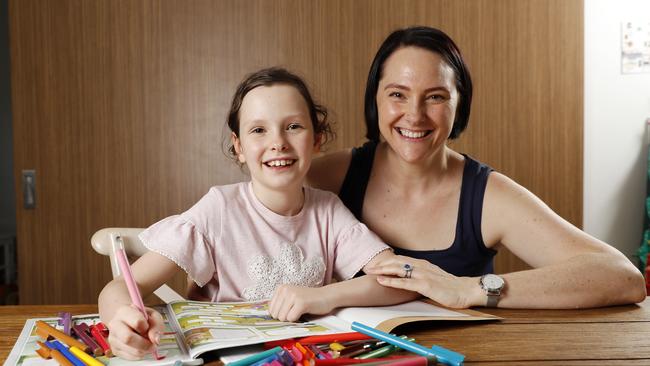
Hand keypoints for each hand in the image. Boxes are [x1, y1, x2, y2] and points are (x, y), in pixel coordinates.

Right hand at [106, 305, 164, 359]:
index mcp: (124, 312)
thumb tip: (155, 339)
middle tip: (152, 343)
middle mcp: (115, 324)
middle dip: (145, 344)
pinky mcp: (115, 350)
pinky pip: (130, 357)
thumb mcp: (153, 315)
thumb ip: (156, 325)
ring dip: (144, 350)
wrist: (129, 320)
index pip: (137, 322)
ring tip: (147, 344)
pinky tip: (140, 348)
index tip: (148, 328)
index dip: (146, 327)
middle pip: (128, 338)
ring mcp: (113, 338)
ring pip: (130, 350)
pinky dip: (139, 355)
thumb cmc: (142, 317)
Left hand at [268, 285, 332, 321]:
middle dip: (286, 317)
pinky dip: (298, 319)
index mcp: (280, 288)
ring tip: (300, 310)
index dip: (280, 314)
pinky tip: (304, 311)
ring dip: (292, 318)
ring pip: (283, 318)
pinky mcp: (301, 302)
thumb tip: (269, 316)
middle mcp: (285, 290)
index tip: (290, 309)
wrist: (326, 296)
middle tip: (296, 310)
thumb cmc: (308, 300)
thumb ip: (279, 305)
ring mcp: (293, 295)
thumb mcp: (290, 298)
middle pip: (276, 315)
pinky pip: (292, 319)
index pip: (271, 310)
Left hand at [364, 255, 478, 308]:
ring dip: (383, 270)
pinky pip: (404, 282)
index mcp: (423, 264)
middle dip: (381, 264)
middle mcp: (421, 266)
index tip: (376, 264)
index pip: (401, 260)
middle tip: (368, 266)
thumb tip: (412, 278)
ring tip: (371, 271)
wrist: (466, 290)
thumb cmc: (451, 287)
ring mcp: (422, 275)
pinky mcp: (424, 285)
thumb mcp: (434, 278)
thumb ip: (422, 276)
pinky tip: (381, 281)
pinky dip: (391, 281)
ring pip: (398, 269)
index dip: (387, 261)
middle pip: (396, 262)